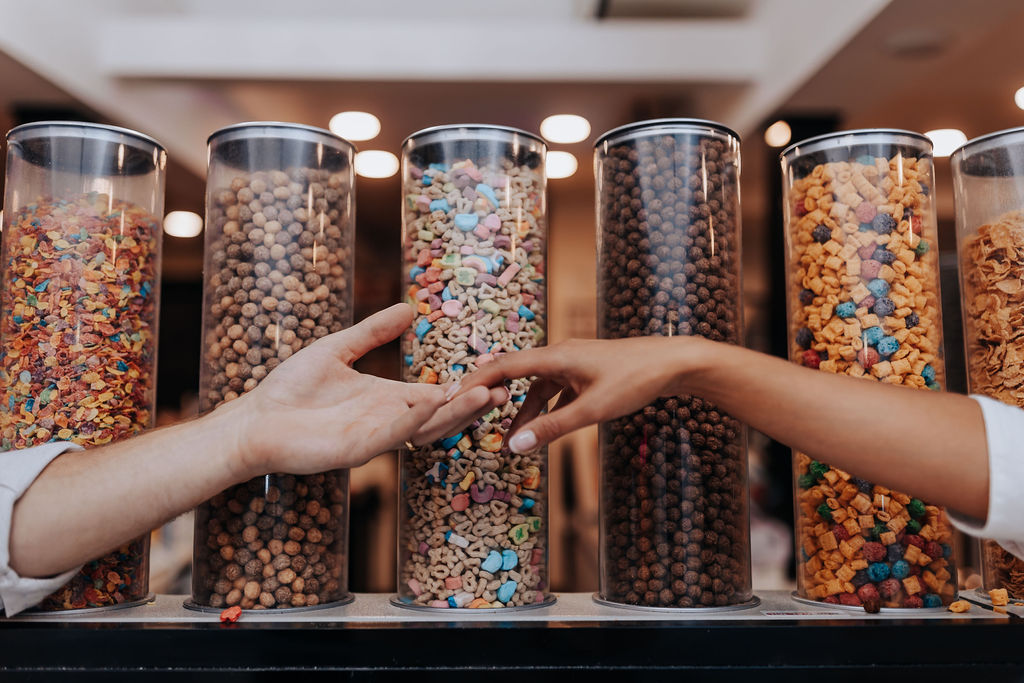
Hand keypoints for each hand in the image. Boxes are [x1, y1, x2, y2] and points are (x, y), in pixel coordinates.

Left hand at [225, 303, 506, 476]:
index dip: (463, 387)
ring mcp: (373, 438)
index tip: (492, 374)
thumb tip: (408, 308)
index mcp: (387, 399)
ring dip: (452, 414)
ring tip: (481, 397)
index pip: (435, 395)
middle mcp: (386, 421)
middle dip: (469, 404)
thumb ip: (373, 332)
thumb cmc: (289, 389)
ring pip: (423, 428)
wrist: (253, 420)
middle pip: (439, 415)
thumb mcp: (337, 349)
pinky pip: (390, 436)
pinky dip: (412, 421)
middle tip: (500, 390)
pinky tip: (430, 404)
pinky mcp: (354, 450)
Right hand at [457, 336, 713, 452]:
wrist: (676, 363)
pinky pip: (557, 390)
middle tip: (466, 412)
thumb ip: (553, 428)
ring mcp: (575, 363)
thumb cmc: (636, 380)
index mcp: (556, 356)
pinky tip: (544, 428)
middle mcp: (561, 355)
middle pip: (515, 373)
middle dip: (491, 394)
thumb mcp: (593, 409)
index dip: (475, 381)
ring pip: (537, 385)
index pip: (503, 366)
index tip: (451, 396)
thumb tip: (515, 446)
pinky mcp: (589, 373)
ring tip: (509, 438)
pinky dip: (546, 408)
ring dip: (522, 409)